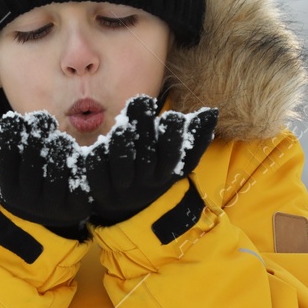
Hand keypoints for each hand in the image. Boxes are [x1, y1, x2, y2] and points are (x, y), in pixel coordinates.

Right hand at [0, 109, 92, 237]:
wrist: (54, 214)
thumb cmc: (28, 181)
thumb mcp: (11, 171)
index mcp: (10, 190)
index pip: (6, 162)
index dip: (8, 138)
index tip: (13, 117)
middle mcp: (30, 201)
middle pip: (31, 166)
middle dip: (35, 138)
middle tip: (40, 118)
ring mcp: (54, 205)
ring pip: (55, 174)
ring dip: (57, 148)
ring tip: (59, 137)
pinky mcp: (77, 206)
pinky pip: (79, 183)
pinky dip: (78, 163)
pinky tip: (74, 151)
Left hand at [84, 94, 218, 226]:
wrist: (126, 207)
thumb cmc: (155, 170)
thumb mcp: (177, 159)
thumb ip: (195, 136)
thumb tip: (212, 111)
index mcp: (165, 172)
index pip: (173, 156)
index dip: (173, 137)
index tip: (171, 115)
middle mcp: (145, 181)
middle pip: (146, 157)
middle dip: (145, 128)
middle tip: (142, 100)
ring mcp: (121, 187)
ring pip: (121, 166)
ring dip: (122, 143)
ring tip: (123, 123)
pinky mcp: (98, 191)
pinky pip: (95, 176)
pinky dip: (96, 160)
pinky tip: (99, 143)